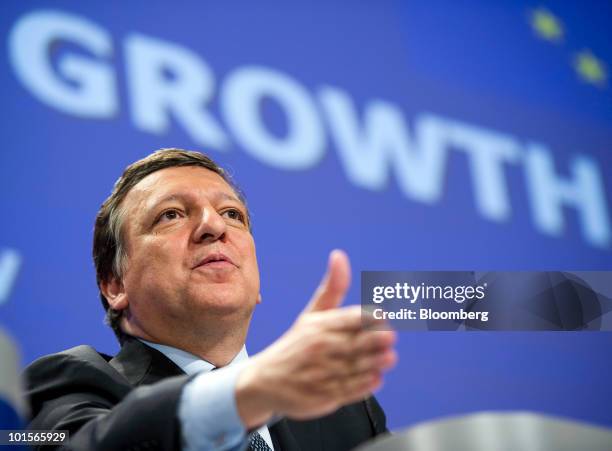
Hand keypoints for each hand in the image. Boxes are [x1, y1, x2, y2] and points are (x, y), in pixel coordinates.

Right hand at [235, 250, 396, 427]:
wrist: (265, 381)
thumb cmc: (296, 344)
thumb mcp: (312, 314)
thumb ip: (333, 288)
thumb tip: (339, 255)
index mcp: (319, 326)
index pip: (347, 319)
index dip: (366, 317)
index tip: (381, 315)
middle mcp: (320, 349)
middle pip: (353, 343)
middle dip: (373, 340)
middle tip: (390, 337)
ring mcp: (321, 374)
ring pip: (354, 368)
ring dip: (374, 363)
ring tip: (389, 357)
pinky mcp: (323, 395)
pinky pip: (348, 390)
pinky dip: (364, 385)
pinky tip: (376, 378)